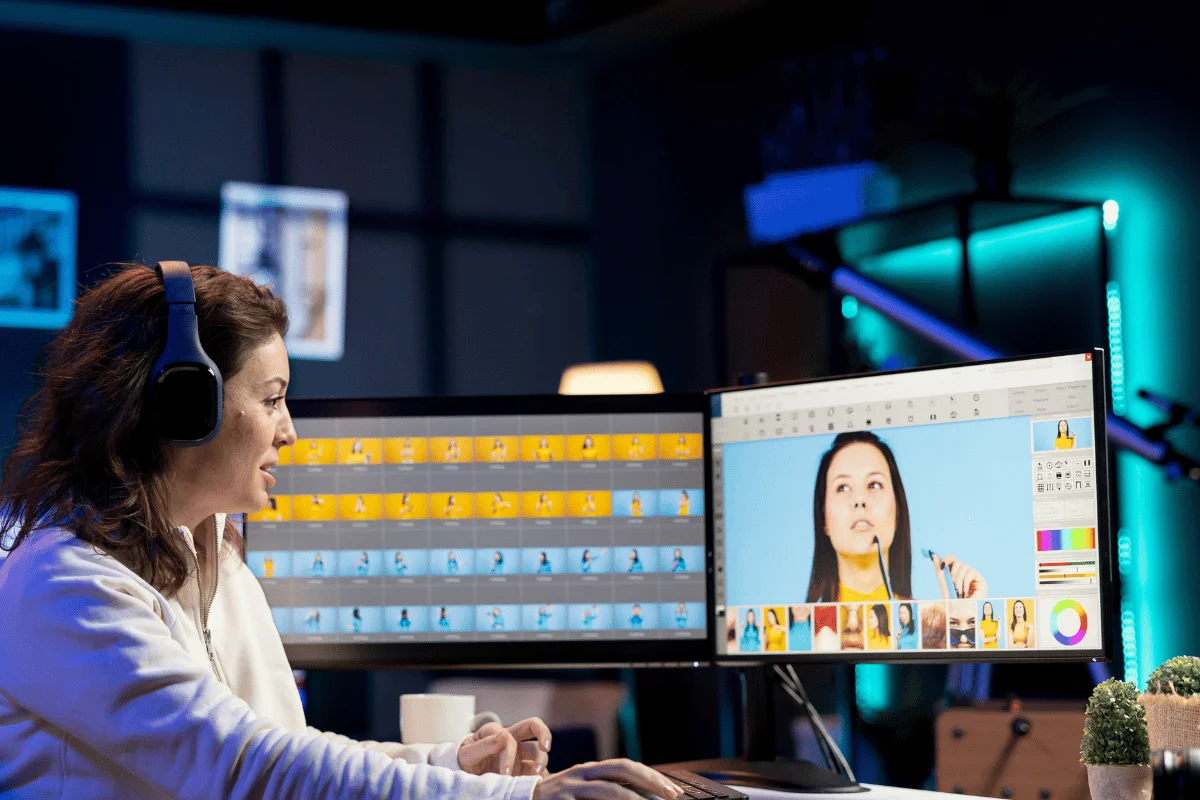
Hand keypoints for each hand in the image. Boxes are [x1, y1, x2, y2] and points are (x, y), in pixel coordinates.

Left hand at [459, 718, 551, 776]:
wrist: (465, 776)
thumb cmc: (465, 761)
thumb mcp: (466, 754)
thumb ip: (483, 745)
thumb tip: (503, 737)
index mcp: (495, 732)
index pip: (509, 738)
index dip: (509, 755)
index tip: (505, 773)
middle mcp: (510, 739)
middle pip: (533, 726)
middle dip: (543, 734)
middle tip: (546, 748)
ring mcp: (519, 754)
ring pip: (538, 751)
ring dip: (542, 761)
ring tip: (538, 776)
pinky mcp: (523, 769)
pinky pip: (538, 769)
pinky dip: (543, 775)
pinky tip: (540, 782)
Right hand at [534, 759, 682, 799]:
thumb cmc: (559, 798)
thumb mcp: (583, 789)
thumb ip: (607, 789)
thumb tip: (641, 794)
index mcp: (590, 769)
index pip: (626, 767)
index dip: (650, 776)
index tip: (673, 791)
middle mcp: (581, 774)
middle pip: (621, 770)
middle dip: (649, 781)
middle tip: (671, 796)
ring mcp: (570, 788)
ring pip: (608, 791)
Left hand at [931, 554, 987, 598]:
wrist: (964, 615)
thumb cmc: (954, 603)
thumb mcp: (945, 586)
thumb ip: (940, 571)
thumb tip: (934, 556)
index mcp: (955, 574)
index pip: (951, 560)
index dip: (947, 559)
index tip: (942, 566)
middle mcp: (964, 574)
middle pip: (957, 561)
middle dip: (952, 572)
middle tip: (952, 584)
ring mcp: (973, 577)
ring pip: (963, 566)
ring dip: (958, 580)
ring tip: (959, 592)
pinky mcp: (981, 580)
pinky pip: (971, 572)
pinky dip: (966, 582)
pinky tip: (966, 592)